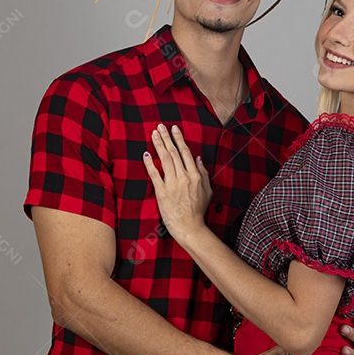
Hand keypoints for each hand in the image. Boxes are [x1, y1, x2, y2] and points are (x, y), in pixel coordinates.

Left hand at [144, 124, 212, 243]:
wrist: (189, 227)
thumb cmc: (198, 210)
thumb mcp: (207, 191)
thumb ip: (203, 174)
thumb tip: (198, 159)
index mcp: (195, 176)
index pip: (186, 152)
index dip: (179, 139)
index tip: (174, 129)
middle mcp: (183, 177)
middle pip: (173, 153)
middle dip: (166, 138)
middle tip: (160, 126)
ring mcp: (172, 184)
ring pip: (164, 160)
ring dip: (158, 145)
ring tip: (154, 134)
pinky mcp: (161, 192)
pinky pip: (154, 175)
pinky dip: (150, 164)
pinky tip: (146, 154)